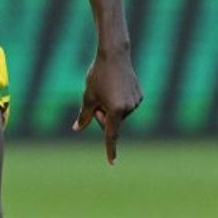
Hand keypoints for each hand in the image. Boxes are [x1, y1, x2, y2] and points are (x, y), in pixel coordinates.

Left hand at [73, 48, 142, 164]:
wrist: (115, 55)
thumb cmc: (98, 75)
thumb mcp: (88, 96)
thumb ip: (84, 115)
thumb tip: (77, 129)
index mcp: (115, 110)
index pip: (111, 135)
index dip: (110, 150)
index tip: (112, 162)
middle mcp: (128, 108)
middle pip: (112, 122)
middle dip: (102, 115)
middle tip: (97, 99)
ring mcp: (136, 102)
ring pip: (119, 113)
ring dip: (111, 107)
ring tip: (108, 88)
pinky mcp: (140, 95)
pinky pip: (127, 105)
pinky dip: (120, 100)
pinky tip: (117, 86)